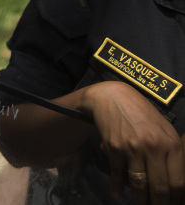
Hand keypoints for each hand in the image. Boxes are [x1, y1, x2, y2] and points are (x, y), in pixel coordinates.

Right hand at [83, 80, 184, 202]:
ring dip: (139, 202)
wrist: (114, 97)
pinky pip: (118, 174)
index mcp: (172, 144)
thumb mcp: (165, 131)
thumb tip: (177, 183)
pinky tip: (117, 194)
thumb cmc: (144, 115)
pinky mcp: (114, 148)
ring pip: (139, 185)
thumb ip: (173, 154)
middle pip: (160, 187)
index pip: (178, 182)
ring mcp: (133, 148)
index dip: (176, 200)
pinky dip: (117, 187)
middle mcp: (154, 147)